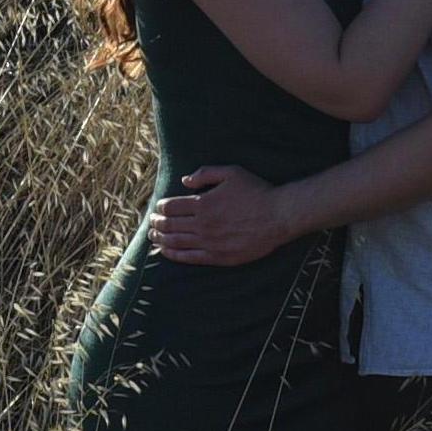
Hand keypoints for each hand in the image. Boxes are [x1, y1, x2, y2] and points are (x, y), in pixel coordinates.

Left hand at [150, 165, 292, 266]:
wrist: (279, 216)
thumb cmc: (257, 192)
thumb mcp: (231, 172)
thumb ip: (205, 173)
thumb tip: (184, 181)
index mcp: (203, 203)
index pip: (171, 206)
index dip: (161, 207)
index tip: (159, 207)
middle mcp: (203, 224)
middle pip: (170, 224)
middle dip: (157, 222)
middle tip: (152, 221)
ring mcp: (210, 242)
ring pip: (176, 242)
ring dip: (161, 238)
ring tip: (153, 235)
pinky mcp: (219, 257)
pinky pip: (189, 258)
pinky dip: (174, 254)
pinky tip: (165, 251)